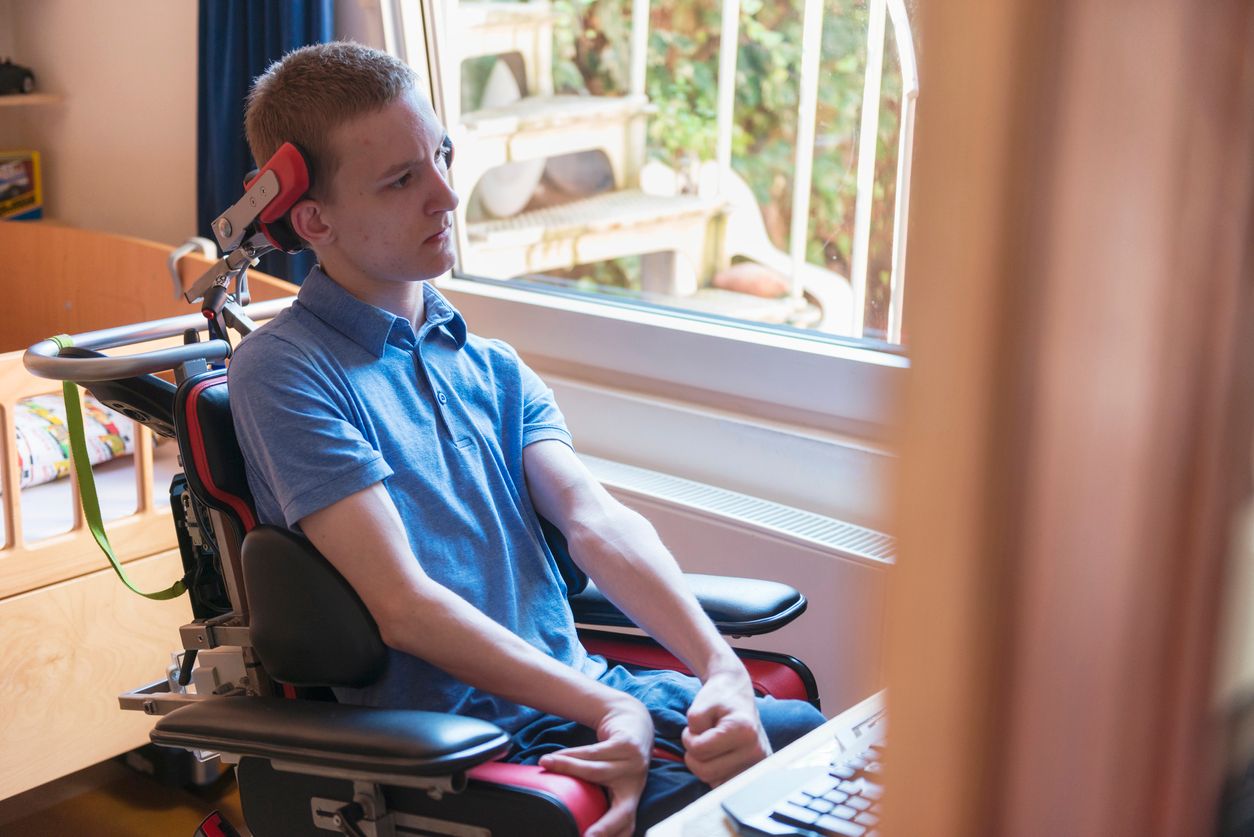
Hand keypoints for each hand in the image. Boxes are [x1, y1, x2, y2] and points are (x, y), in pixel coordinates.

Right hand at [539, 695, 652, 836]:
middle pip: (621, 812)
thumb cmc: (617, 758)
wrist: (634, 721)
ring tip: (545, 765)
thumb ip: (598, 798)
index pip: (626, 827)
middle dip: (605, 827)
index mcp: (631, 799)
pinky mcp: (626, 745)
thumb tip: (563, 815)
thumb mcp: (613, 780)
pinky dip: (569, 754)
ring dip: (567, 768)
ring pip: (595, 771)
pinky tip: (553, 756)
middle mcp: (636, 786)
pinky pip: (592, 752)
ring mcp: (633, 765)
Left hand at [682, 668, 770, 786]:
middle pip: (705, 771)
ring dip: (703, 763)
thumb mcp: (699, 706)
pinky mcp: (754, 774)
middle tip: (700, 736)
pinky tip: (719, 756)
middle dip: (694, 753)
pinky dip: (714, 772)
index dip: (688, 737)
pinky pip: (721, 785)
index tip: (695, 727)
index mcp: (744, 731)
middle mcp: (756, 751)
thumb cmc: (718, 698)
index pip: (699, 750)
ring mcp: (757, 766)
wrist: (738, 694)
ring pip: (712, 781)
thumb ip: (694, 727)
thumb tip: (700, 757)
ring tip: (711, 744)